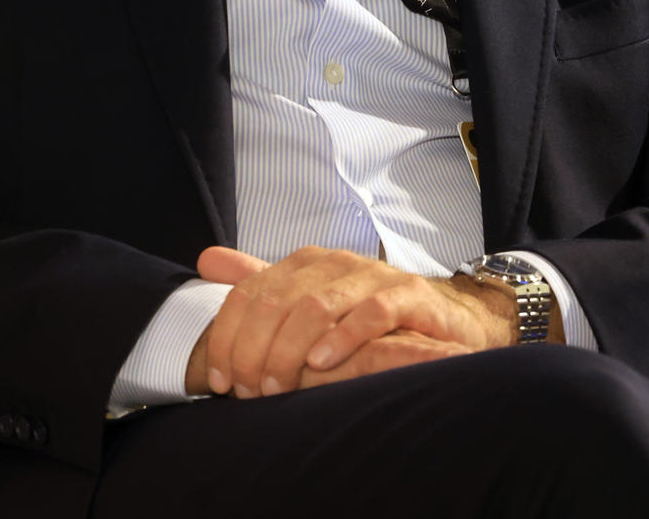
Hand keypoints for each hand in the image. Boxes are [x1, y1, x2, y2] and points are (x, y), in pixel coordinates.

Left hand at [191, 244, 518, 398]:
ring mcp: (371, 276)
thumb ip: (259, 281)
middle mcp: (334, 263)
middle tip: (248, 390)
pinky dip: (344, 337)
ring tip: (277, 384)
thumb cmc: (366, 315)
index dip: (227, 336)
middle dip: (254, 349)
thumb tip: (205, 259)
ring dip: (290, 348)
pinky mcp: (407, 295)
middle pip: (277, 300)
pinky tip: (324, 362)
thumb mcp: (307, 298)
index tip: (217, 380)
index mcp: (304, 263)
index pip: (249, 293)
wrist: (443, 319)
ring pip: (318, 304)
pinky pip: (372, 312)